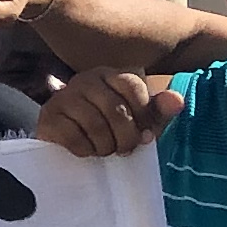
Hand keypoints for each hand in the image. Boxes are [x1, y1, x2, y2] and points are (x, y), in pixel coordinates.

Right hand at [34, 67, 172, 159]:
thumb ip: (158, 110)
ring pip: (94, 124)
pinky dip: (85, 150)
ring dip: (105, 146)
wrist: (67, 144)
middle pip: (116, 109)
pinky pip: (72, 136)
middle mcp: (85, 80)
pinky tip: (87, 151)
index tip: (144, 135)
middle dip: (125, 137)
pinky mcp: (48, 117)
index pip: (133, 87)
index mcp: (110, 75)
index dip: (143, 116)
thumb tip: (178, 101)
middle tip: (124, 150)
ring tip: (105, 151)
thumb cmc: (108, 129)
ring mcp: (64, 97)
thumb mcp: (138, 120)